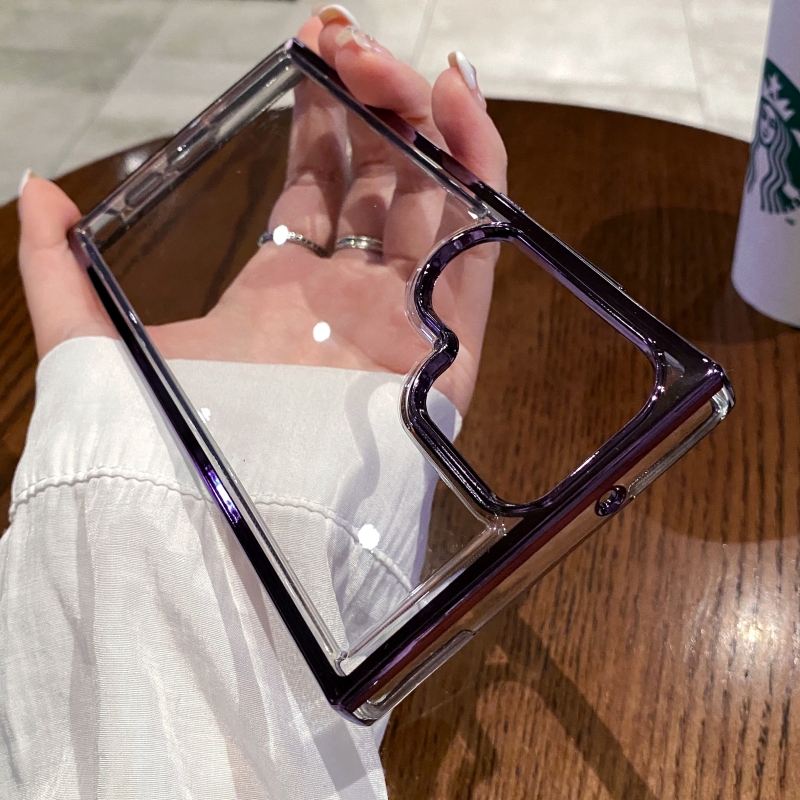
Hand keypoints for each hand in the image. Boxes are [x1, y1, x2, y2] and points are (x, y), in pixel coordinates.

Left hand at [18, 10, 506, 414]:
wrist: (232, 523)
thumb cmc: (168, 443)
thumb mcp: (92, 344)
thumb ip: (58, 269)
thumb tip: (38, 190)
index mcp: (280, 296)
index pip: (314, 192)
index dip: (315, 122)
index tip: (304, 50)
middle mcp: (348, 301)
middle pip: (376, 184)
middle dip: (366, 105)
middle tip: (344, 42)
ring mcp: (403, 315)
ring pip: (431, 198)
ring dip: (418, 120)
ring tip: (393, 58)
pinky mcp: (449, 338)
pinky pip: (478, 237)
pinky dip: (478, 164)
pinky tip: (454, 94)